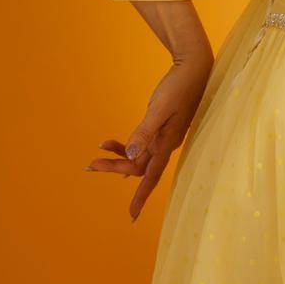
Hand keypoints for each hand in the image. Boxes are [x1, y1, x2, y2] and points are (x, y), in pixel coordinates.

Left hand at [85, 51, 213, 222]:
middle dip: (115, 168)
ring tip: (96, 155)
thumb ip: (145, 132)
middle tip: (90, 165)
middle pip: (139, 166)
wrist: (194, 67)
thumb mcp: (160, 108)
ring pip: (139, 156)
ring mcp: (164, 136)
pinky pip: (142, 144)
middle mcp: (166, 144)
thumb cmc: (179, 87)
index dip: (141, 197)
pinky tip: (112, 144)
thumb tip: (131, 156)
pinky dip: (126, 145)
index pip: (151, 176)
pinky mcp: (162, 126)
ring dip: (118, 157)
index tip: (131, 216)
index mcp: (167, 142)